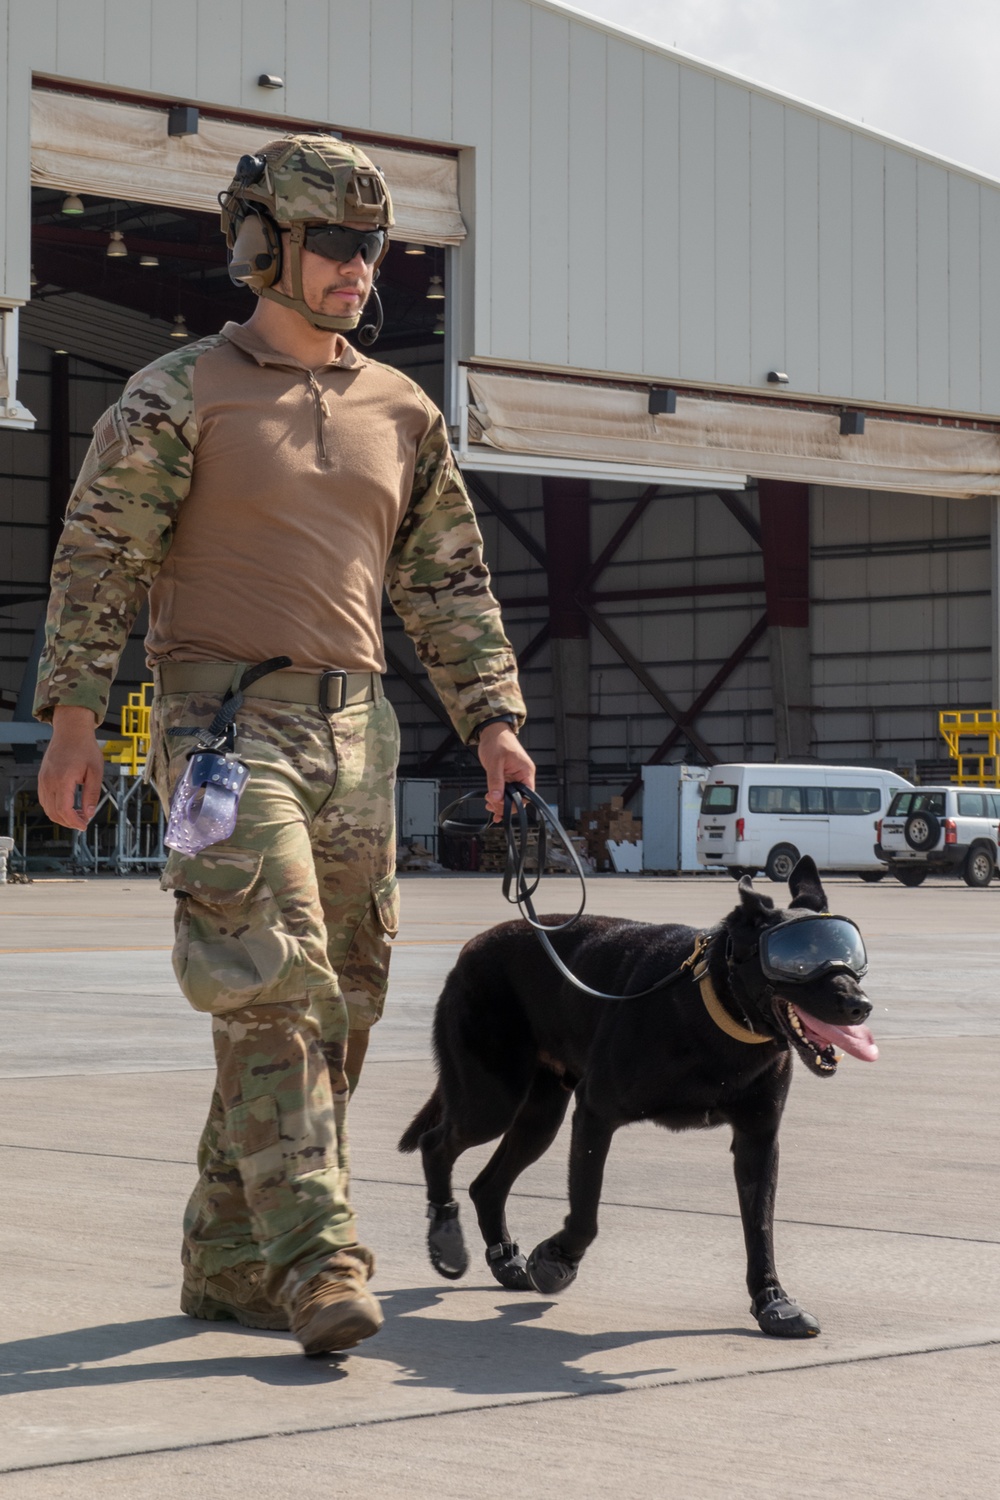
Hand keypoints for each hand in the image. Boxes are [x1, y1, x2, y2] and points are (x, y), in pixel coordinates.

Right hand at [37, 706, 103, 829]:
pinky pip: (44, 799)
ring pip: (47, 807)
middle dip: (68, 822)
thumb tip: (89, 813)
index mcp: (63, 779)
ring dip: (60, 816)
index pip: (64, 810)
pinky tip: (67, 807)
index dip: (73, 822)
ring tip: (76, 816)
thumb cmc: (85, 748)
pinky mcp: (42, 777)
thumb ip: (92, 794)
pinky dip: (54, 807)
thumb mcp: (95, 771)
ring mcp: (43, 779)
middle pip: (54, 812)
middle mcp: (49, 781)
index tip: (84, 825)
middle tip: (82, 822)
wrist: (71, 731)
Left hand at [477, 723, 535, 823]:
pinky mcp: (507, 777)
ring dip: (500, 802)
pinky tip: (491, 802)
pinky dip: (498, 798)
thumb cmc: (497, 741)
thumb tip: (496, 797)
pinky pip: (504, 792)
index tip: (501, 804)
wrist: (491, 731)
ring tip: (489, 804)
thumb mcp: (495, 762)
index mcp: (525, 771)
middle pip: (518, 798)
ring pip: (510, 796)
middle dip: (505, 804)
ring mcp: (514, 777)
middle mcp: (522, 775)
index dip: (514, 802)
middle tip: (491, 803)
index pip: (526, 794)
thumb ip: (495, 781)